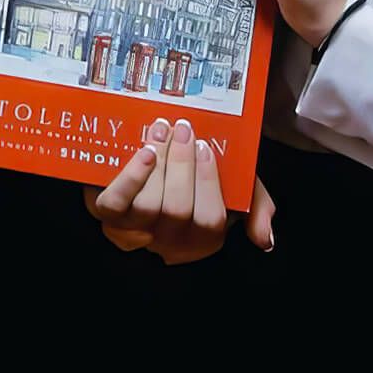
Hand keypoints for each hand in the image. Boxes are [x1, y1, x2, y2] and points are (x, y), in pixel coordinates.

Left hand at [87, 118, 276, 265]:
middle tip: (183, 129)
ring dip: (157, 166)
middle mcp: (169, 243)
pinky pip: (113, 206)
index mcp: (204, 238)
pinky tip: (143, 153)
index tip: (205, 146)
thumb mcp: (236, 187)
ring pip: (148, 208)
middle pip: (178, 212)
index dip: (208, 182)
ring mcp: (134, 232)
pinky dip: (129, 179)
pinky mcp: (106, 216)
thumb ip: (256, 208)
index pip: (211, 220)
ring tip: (162, 132)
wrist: (150, 161)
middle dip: (182, 166)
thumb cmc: (197, 175)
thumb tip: (265, 241)